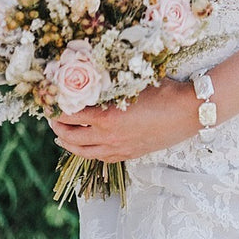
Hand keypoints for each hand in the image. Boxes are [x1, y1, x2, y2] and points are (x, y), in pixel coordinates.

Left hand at [49, 78, 199, 161]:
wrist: (189, 112)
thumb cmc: (163, 92)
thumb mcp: (132, 84)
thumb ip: (109, 86)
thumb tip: (89, 80)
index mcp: (107, 117)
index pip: (71, 115)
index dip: (57, 109)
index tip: (49, 102)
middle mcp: (109, 137)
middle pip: (72, 137)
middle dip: (58, 127)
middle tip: (52, 118)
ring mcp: (119, 149)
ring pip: (84, 152)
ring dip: (69, 144)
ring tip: (61, 137)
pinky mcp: (130, 155)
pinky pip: (102, 158)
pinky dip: (88, 153)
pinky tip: (87, 148)